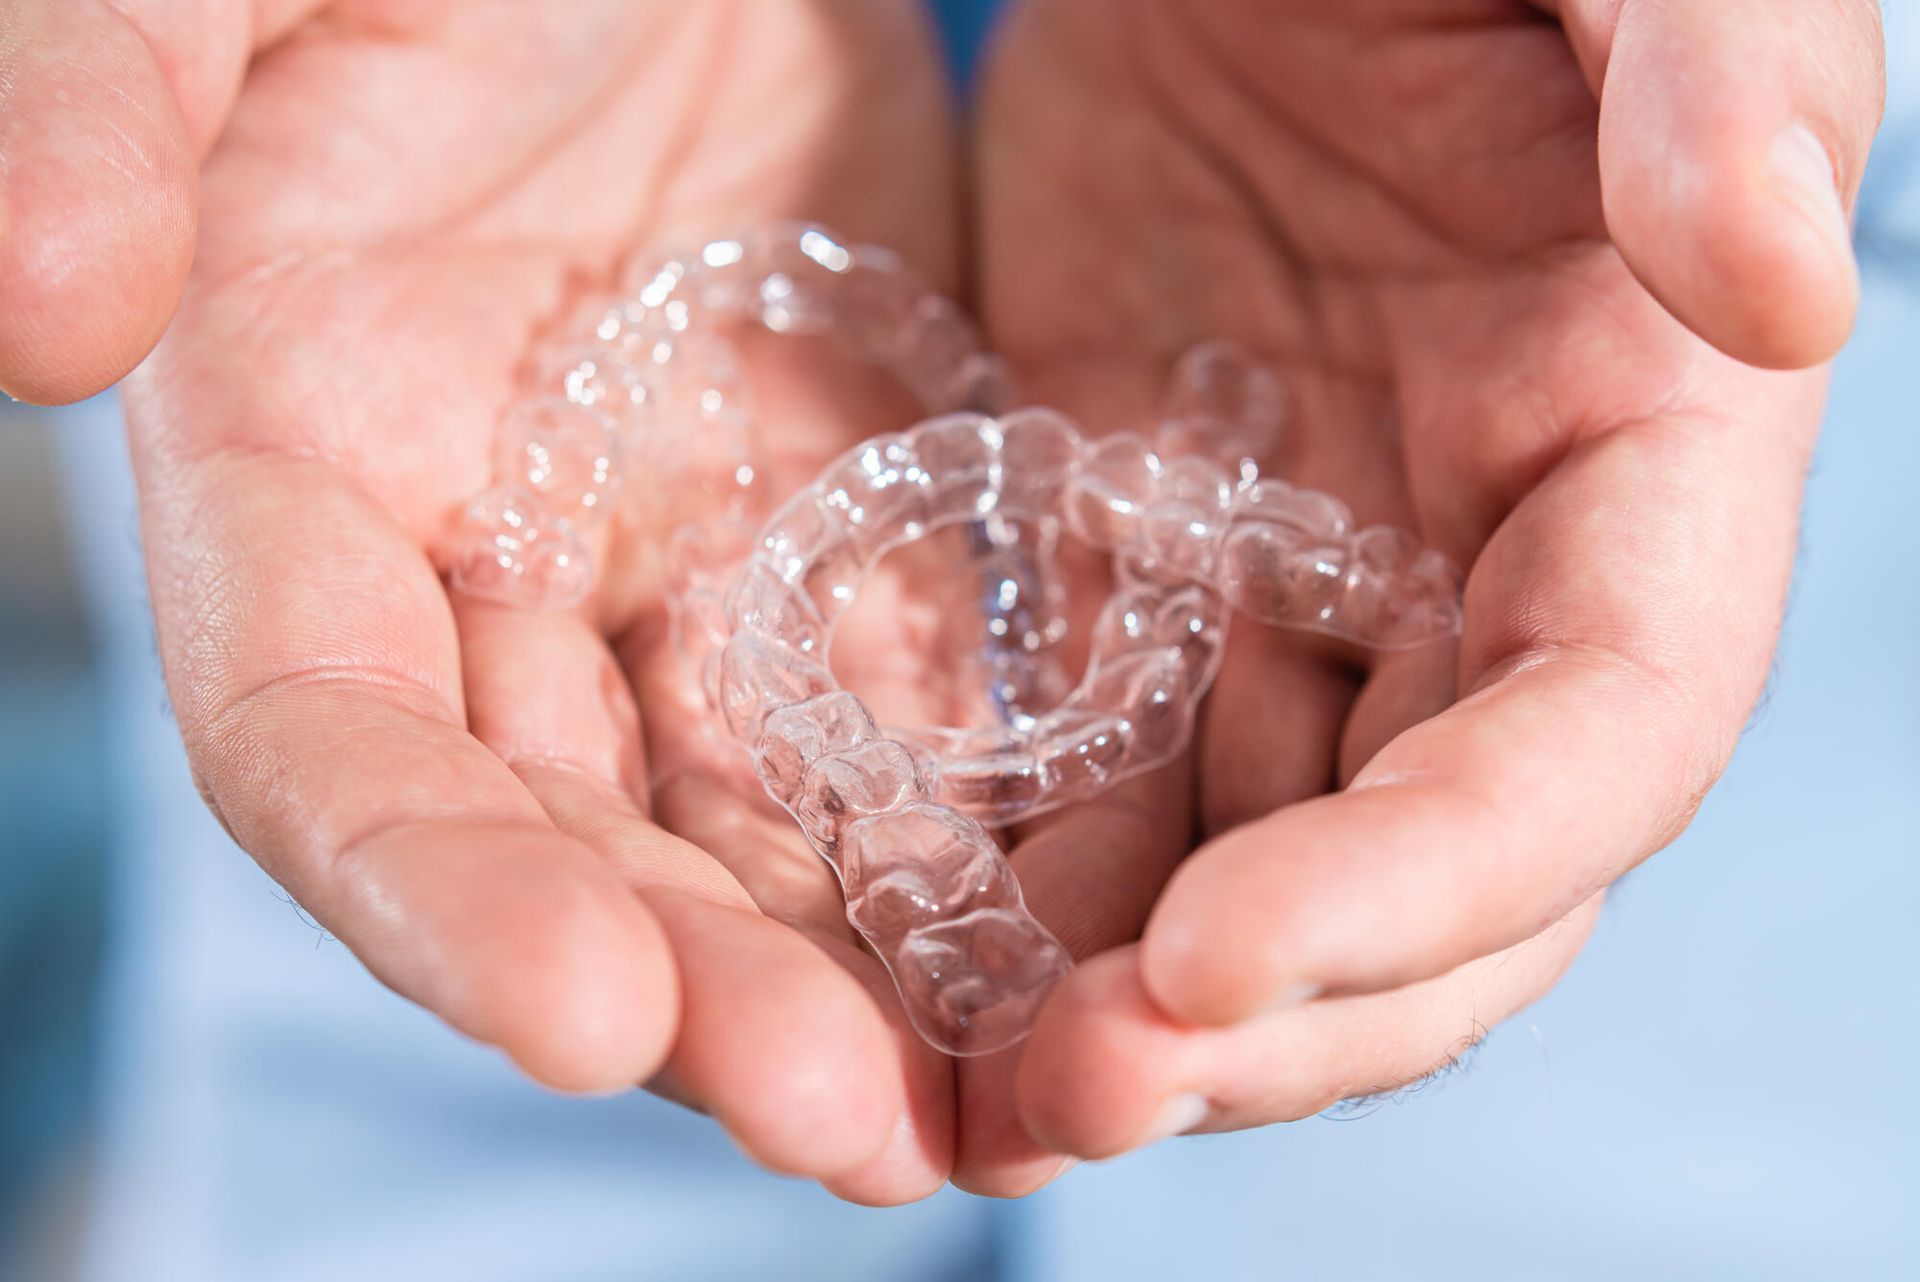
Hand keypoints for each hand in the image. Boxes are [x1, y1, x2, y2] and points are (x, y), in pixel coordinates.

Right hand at [0, 0, 976, 1202]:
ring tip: (993, 1109)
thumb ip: (94, 99)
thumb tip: (29, 320)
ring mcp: (679, 561)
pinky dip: (981, 840)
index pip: (326, 743)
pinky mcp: (848, 527)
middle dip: (697, 992)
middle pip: (569, 838)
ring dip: (857, 977)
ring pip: (754, 823)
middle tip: (854, 1132)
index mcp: (301, 461)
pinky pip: (913, 718)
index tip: (586, 1017)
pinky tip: (1077, 940)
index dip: (433, 894)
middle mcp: (488, 563)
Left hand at [957, 0, 1884, 1187]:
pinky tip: (882, 949)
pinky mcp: (1118, 554)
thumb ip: (1729, 78)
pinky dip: (999, 876)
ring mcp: (1280, 581)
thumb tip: (1782, 300)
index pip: (1589, 748)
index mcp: (1631, 460)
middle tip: (1064, 1100)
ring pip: (1227, 867)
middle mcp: (1465, 570)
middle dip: (1264, 1023)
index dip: (1431, 885)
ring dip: (1113, 1008)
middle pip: (1411, 887)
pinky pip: (1068, 760)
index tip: (1219, 963)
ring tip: (955, 1094)